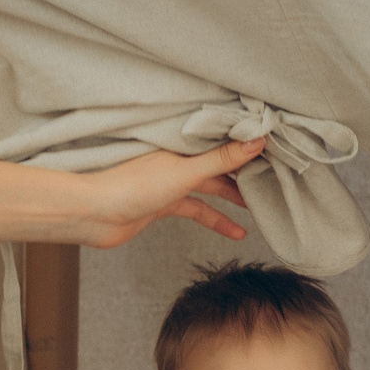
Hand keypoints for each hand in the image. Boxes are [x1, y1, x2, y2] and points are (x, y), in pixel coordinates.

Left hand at [72, 140, 263, 248]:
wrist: (94, 215)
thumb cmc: (132, 187)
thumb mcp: (185, 172)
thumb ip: (221, 160)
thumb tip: (257, 140)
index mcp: (181, 141)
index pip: (222, 137)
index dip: (246, 141)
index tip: (275, 146)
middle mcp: (177, 158)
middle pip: (219, 162)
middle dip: (245, 171)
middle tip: (275, 178)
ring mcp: (170, 181)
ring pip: (210, 186)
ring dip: (234, 197)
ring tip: (261, 208)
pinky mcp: (164, 203)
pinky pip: (198, 209)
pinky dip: (216, 220)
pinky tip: (235, 231)